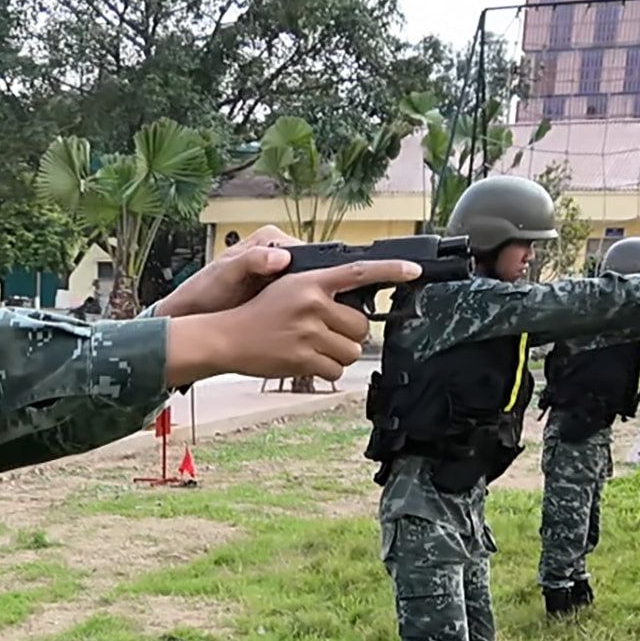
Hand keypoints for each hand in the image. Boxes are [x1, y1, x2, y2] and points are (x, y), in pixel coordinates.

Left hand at [153, 225, 301, 317]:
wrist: (194, 313)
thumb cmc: (204, 293)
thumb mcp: (226, 275)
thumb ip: (251, 261)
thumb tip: (281, 257)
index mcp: (270, 238)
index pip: (310, 252)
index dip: (317, 275)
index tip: (314, 296)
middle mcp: (278, 251)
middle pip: (314, 270)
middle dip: (314, 292)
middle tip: (309, 313)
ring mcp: (280, 272)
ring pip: (311, 287)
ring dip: (310, 304)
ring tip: (303, 320)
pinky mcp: (280, 291)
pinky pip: (301, 299)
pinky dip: (302, 312)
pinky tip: (297, 324)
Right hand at [166, 259, 421, 386]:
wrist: (225, 336)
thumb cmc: (258, 314)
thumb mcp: (287, 289)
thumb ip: (320, 290)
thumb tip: (355, 302)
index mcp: (310, 281)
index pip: (359, 272)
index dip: (391, 271)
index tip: (414, 272)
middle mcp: (312, 304)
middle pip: (361, 325)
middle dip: (351, 332)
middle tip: (328, 331)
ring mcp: (308, 333)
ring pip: (352, 351)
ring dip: (340, 352)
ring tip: (315, 346)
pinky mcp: (303, 358)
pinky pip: (336, 369)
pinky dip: (327, 369)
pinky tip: (308, 359)